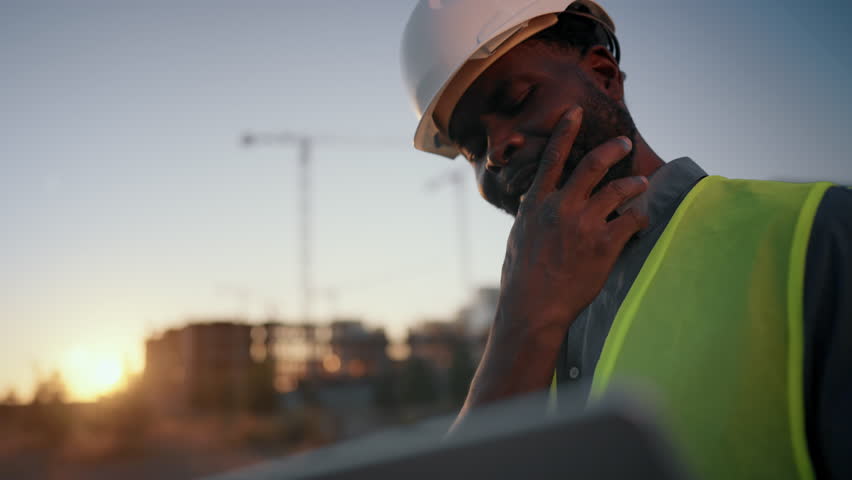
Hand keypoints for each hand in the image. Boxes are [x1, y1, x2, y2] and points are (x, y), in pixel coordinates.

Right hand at [497, 105, 649, 348]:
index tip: (575, 112)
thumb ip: (532, 215)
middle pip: (591, 166)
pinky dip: (640, 218)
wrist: (533, 307)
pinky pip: (632, 221)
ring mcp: (584, 225)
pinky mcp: (604, 246)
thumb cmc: (521, 277)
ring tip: (642, 184)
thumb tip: (535, 202)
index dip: (565, 131)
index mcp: (537, 204)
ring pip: (618, 191)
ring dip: (633, 184)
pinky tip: (642, 221)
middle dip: (612, 150)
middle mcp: (560, 208)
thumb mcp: (519, 238)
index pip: (552, 158)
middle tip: (625, 143)